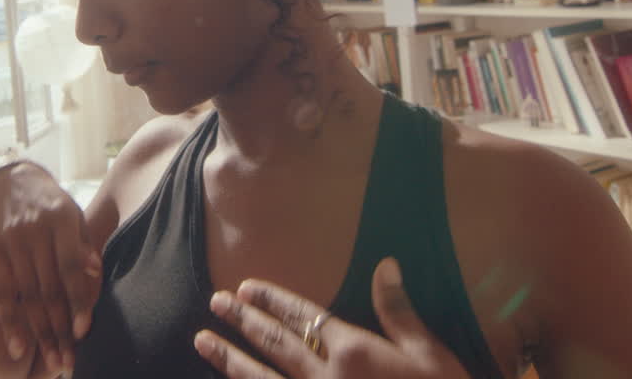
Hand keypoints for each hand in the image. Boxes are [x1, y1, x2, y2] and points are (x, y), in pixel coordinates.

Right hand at [0, 162, 102, 373]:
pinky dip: (10, 323)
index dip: (78, 300)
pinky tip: (19, 348)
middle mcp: (34, 232)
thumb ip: (84, 243)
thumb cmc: (50, 203)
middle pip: (48, 288)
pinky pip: (2, 293)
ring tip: (53, 362)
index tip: (83, 331)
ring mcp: (11, 242)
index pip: (70, 266)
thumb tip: (95, 272)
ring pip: (27, 296)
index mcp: (61, 220)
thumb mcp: (73, 213)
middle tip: (68, 361)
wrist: (8, 179)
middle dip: (59, 329)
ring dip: (40, 334)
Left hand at [194, 257, 469, 378]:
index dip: (274, 300)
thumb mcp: (430, 354)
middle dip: (242, 320)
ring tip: (202, 340)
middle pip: (275, 343)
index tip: (247, 287)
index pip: (305, 316)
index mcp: (355, 351)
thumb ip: (399, 312)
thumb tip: (385, 265)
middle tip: (215, 302)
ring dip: (230, 358)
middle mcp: (326, 377)